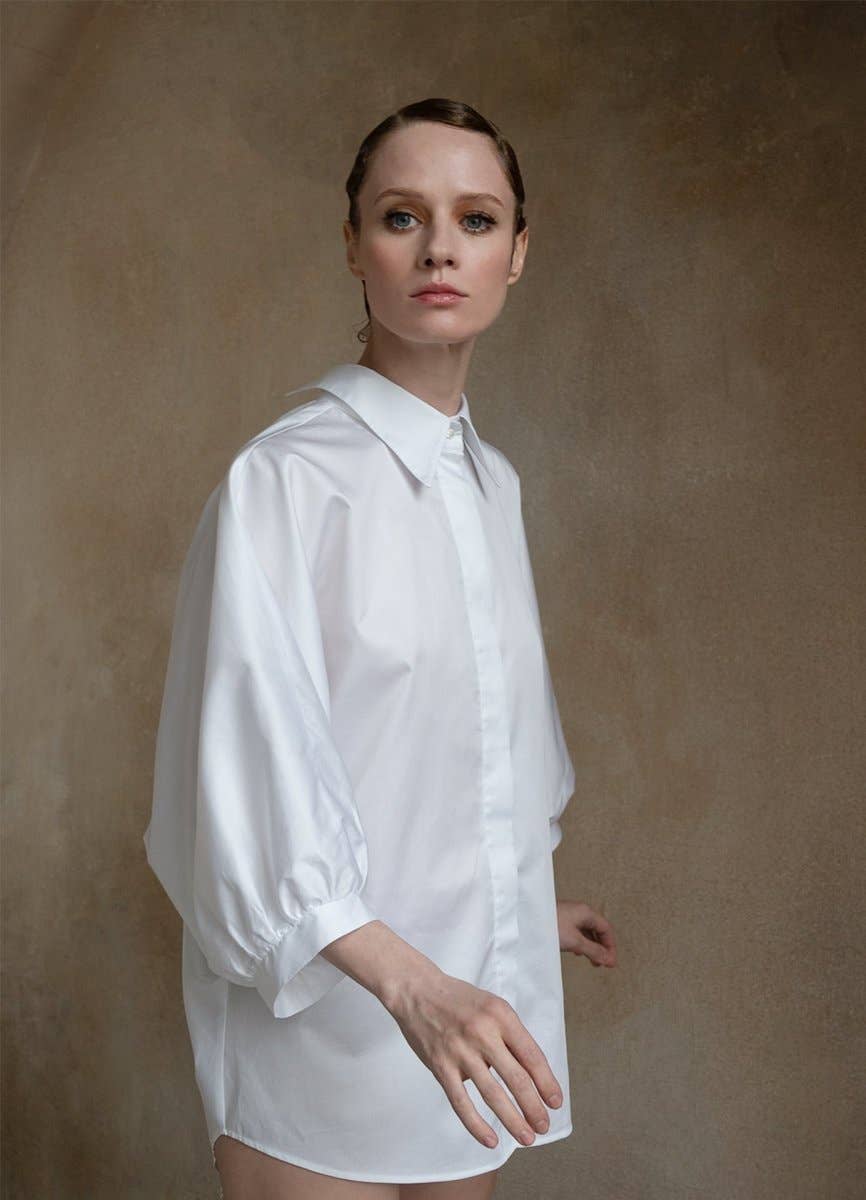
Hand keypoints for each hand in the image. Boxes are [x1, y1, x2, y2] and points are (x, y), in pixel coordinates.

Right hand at [385, 967, 563, 1149]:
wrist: (417, 990)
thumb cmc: (459, 1000)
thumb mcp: (492, 1006)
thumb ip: (510, 1035)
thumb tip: (530, 1074)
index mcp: (501, 1015)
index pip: (531, 1056)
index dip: (547, 1083)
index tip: (555, 1102)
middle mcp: (483, 1032)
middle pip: (516, 1078)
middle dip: (534, 1108)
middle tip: (544, 1127)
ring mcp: (460, 1050)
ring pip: (492, 1094)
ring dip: (512, 1120)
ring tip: (526, 1137)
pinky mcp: (440, 1066)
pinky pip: (461, 1102)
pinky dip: (477, 1124)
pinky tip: (490, 1139)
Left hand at [556, 899, 616, 967]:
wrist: (527, 920)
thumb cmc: (551, 926)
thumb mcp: (575, 942)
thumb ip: (593, 951)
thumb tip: (609, 960)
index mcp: (586, 913)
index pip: (606, 929)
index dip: (610, 946)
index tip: (610, 962)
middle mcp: (579, 912)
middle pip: (597, 930)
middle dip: (601, 947)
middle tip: (602, 964)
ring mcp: (569, 915)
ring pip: (586, 932)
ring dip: (591, 946)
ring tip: (591, 961)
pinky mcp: (560, 920)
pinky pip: (576, 932)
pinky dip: (581, 943)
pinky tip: (576, 952)